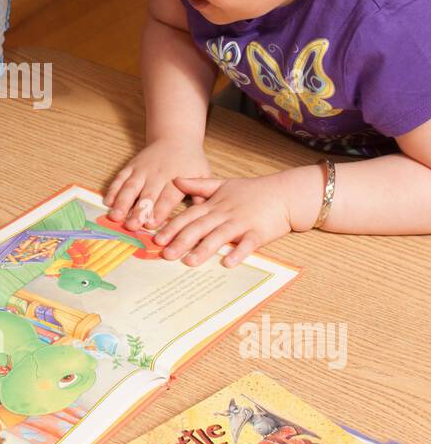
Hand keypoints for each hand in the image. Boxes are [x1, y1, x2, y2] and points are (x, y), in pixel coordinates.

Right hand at [104, 138, 212, 229]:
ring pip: (130, 186)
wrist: (175, 137)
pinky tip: (107, 202)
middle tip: (132, 225)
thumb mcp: (203, 174)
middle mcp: (158, 174)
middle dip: (139, 210)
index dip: (159, 210)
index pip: (167, 197)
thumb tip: (202, 214)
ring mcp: (142, 170)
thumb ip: (202, 194)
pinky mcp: (131, 166)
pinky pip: (120, 178)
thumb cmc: (190, 162)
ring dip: (122, 202)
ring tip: (115, 216)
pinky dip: (113, 190)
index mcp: (177, 179)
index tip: (151, 224)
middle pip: (147, 194)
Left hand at [151, 168, 319, 266]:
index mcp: (215, 204)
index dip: (172, 227)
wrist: (285, 193)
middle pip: (200, 228)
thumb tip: (176, 180)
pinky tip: (228, 263)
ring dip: (205, 249)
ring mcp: (242, 223)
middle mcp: (225, 213)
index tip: (157, 239)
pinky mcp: (259, 233)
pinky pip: (248, 244)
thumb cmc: (253, 191)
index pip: (189, 216)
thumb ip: (199, 185)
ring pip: (220, 236)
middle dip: (182, 241)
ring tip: (190, 262)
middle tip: (166, 255)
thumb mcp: (223, 183)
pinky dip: (238, 253)